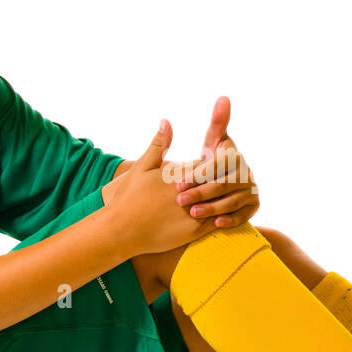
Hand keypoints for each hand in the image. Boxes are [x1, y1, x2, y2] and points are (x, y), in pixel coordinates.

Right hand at [106, 120, 227, 255]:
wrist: (121, 230)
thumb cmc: (129, 197)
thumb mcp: (143, 167)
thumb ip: (159, 145)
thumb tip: (166, 121)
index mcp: (180, 174)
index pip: (209, 163)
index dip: (215, 162)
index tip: (219, 160)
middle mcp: (191, 192)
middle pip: (219, 180)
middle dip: (224, 178)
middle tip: (230, 178)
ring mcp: (194, 212)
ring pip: (221, 201)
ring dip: (226, 198)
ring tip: (229, 196)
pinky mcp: (194, 231)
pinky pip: (217, 221)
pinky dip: (223, 217)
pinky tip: (223, 214)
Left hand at [172, 96, 259, 228]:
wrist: (224, 185)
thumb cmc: (213, 161)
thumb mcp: (215, 141)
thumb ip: (218, 122)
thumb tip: (223, 97)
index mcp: (236, 156)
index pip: (217, 165)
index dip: (197, 174)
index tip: (178, 182)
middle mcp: (247, 173)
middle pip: (222, 185)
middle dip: (200, 193)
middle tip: (180, 201)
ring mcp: (251, 190)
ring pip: (230, 201)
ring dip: (212, 208)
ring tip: (193, 213)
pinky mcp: (253, 207)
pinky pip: (242, 215)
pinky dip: (230, 219)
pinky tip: (215, 223)